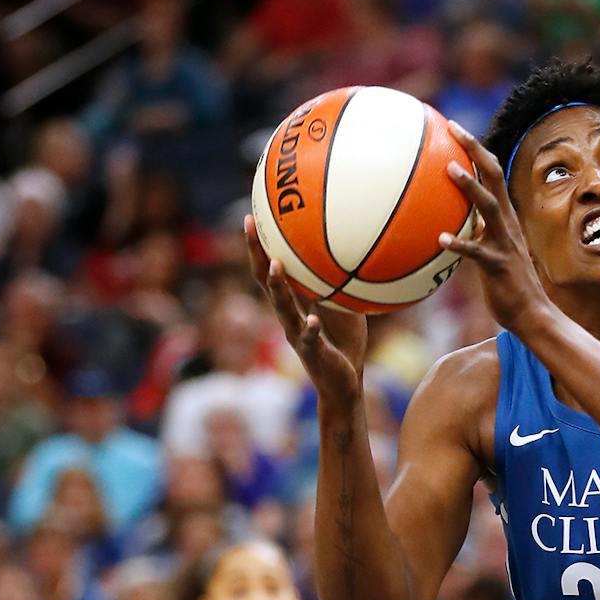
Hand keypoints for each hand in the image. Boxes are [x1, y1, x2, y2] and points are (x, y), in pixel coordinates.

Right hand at [244, 215, 367, 414]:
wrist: (343, 384)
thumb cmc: (344, 342)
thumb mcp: (343, 306)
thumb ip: (337, 284)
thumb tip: (351, 251)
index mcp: (293, 303)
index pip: (270, 269)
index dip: (259, 245)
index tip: (251, 216)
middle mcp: (288, 315)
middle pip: (265, 281)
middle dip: (256, 253)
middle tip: (249, 225)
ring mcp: (297, 334)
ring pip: (282, 308)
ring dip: (278, 287)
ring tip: (276, 265)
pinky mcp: (312, 353)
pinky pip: (310, 339)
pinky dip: (310, 329)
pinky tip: (312, 321)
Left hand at [439, 121, 554, 335]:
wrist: (532, 315)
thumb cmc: (507, 285)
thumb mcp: (491, 251)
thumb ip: (477, 232)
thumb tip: (453, 221)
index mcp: (505, 218)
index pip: (493, 174)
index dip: (475, 149)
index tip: (454, 128)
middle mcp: (507, 224)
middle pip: (494, 177)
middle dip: (475, 151)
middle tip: (453, 128)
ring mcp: (505, 244)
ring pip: (489, 208)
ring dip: (470, 188)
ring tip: (449, 170)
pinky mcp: (498, 267)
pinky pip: (477, 253)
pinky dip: (460, 244)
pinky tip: (441, 239)